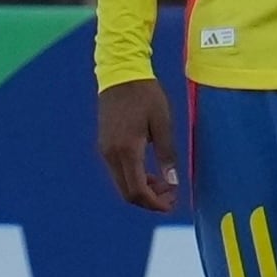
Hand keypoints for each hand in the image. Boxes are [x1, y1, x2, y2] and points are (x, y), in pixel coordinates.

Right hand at [98, 78, 178, 210]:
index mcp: (127, 149)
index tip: (172, 202)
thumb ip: (167, 154)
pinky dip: (134, 179)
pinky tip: (149, 172)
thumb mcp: (163, 123)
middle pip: (127, 193)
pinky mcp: (104, 145)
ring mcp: (105, 150)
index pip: (138, 191)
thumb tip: (173, 182)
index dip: (155, 203)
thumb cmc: (146, 95)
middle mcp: (111, 154)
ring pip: (122, 185)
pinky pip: (118, 172)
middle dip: (150, 200)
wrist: (120, 74)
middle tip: (170, 195)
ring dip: (142, 190)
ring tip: (164, 183)